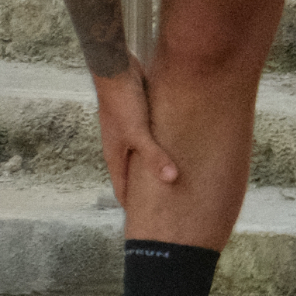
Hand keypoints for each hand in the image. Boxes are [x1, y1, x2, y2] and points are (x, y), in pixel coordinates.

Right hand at [92, 60, 180, 203]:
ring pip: (145, 158)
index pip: (125, 193)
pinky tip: (180, 147)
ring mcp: (130, 133)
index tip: (150, 228)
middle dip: (150, 193)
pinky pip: (153, 139)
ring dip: (157, 168)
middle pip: (135, 178)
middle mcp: (121, 148)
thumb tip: (171, 180)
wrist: (116, 67)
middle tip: (170, 209)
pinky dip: (163, 148)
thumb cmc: (122, 101)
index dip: (136, 211)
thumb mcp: (138, 132)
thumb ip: (154, 156)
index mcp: (116, 158)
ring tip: (179, 182)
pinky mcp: (139, 118)